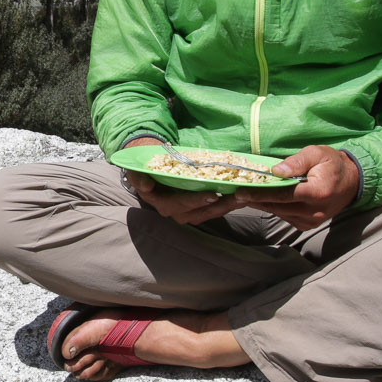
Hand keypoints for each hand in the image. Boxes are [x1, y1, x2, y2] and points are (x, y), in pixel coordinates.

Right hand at [121, 136, 240, 225]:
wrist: (152, 168)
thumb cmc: (146, 168)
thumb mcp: (137, 171)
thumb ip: (139, 178)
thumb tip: (145, 185)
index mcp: (161, 203)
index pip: (179, 205)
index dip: (195, 202)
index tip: (211, 196)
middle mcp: (176, 212)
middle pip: (200, 213)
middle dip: (219, 206)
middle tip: (236, 197)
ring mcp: (189, 211)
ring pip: (211, 213)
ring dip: (228, 206)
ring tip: (244, 196)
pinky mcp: (200, 208)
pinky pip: (215, 209)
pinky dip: (228, 203)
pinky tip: (243, 195)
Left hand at [232, 144, 359, 229]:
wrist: (351, 182)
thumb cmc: (332, 164)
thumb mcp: (316, 153)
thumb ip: (297, 161)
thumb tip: (276, 170)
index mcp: (318, 192)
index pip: (284, 195)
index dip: (261, 194)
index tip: (241, 192)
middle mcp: (314, 211)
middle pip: (278, 206)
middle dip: (255, 200)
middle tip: (235, 193)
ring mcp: (311, 221)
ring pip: (279, 213)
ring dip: (262, 204)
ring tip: (245, 195)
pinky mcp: (307, 225)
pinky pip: (285, 217)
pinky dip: (273, 208)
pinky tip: (264, 199)